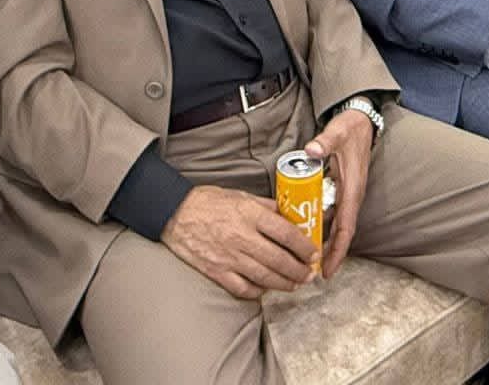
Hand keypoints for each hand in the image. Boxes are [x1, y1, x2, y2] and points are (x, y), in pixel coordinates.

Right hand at [162, 184, 316, 299]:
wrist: (175, 213)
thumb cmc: (208, 202)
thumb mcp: (242, 196)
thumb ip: (267, 207)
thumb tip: (290, 215)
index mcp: (250, 215)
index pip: (287, 234)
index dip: (305, 247)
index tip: (314, 253)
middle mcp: (242, 237)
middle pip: (280, 260)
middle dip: (300, 270)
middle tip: (309, 274)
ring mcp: (229, 257)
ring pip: (265, 277)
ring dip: (285, 283)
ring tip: (295, 284)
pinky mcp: (216, 271)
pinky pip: (243, 288)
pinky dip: (258, 291)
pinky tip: (267, 289)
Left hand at [304, 108, 374, 277]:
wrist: (361, 120)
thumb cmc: (350, 129)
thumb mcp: (337, 133)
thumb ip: (324, 142)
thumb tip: (312, 150)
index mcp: (352, 189)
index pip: (346, 228)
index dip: (337, 251)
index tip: (327, 270)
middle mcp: (351, 196)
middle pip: (340, 233)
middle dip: (328, 254)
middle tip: (310, 272)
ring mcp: (346, 193)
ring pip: (335, 224)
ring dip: (322, 240)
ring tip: (303, 257)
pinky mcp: (340, 189)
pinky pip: (330, 213)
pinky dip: (318, 223)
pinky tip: (303, 228)